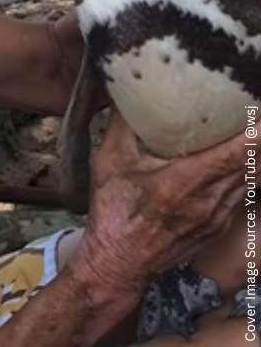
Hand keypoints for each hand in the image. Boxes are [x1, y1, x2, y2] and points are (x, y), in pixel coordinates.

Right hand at [70, 111, 245, 299]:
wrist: (119, 262)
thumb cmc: (113, 213)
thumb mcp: (108, 163)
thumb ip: (121, 126)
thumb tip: (121, 91)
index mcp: (184, 182)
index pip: (236, 153)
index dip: (256, 133)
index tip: (260, 113)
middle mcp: (209, 200)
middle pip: (254, 164)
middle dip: (260, 139)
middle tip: (255, 116)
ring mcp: (218, 216)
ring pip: (252, 180)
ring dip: (255, 157)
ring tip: (252, 135)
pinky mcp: (219, 227)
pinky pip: (242, 195)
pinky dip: (246, 176)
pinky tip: (238, 163)